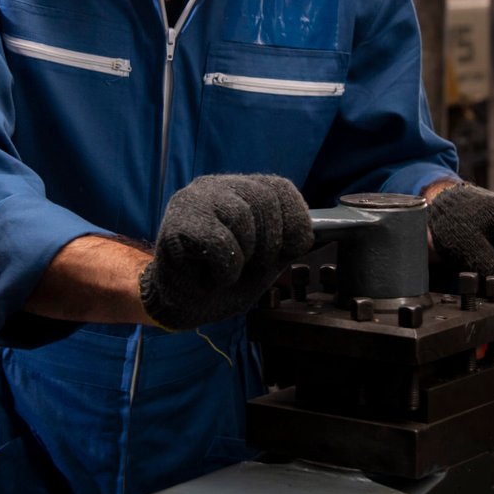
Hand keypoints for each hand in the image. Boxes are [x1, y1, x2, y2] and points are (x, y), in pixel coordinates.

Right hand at [139, 174, 313, 330]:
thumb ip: (287, 243)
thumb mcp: (267, 261)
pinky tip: (213, 276)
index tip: (293, 247)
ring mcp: (193, 201)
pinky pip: (219, 242)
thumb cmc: (224, 281)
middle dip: (269, 243)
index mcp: (240, 191)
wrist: (184, 307)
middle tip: (252, 265)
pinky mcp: (176, 224)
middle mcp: (216, 187)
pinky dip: (226, 269)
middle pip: (263, 199)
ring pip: (240, 217)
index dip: (295, 219)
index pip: (279, 188)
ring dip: (244, 257)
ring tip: (229, 270)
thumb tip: (317, 233)